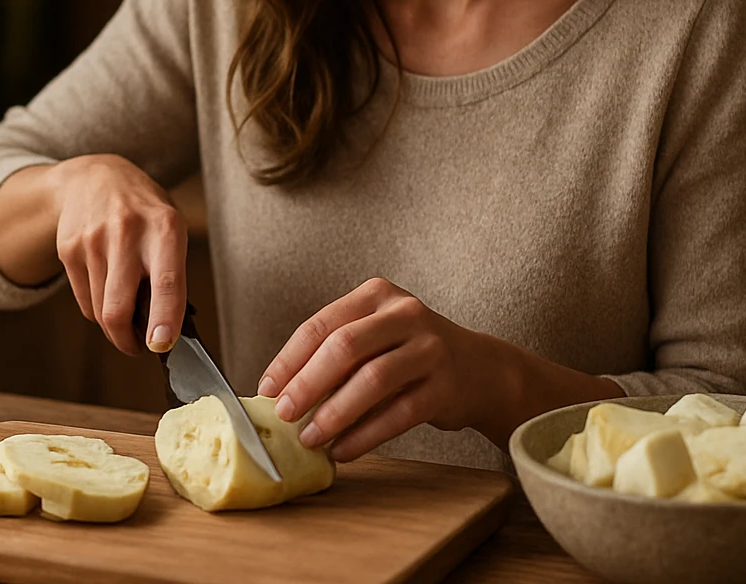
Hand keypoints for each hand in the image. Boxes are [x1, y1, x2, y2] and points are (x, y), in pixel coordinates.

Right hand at [47, 154, 186, 356]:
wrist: (95, 176)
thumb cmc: (144, 210)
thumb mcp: (170, 227)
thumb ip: (171, 272)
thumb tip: (164, 331)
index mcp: (164, 228)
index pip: (166, 282)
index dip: (164, 318)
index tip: (161, 344)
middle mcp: (127, 232)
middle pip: (118, 308)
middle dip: (127, 341)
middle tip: (138, 347)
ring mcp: (93, 240)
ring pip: (99, 311)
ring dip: (113, 326)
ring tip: (125, 314)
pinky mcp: (68, 249)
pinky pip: (83, 300)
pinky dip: (96, 308)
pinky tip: (106, 290)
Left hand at [257, 277, 503, 461]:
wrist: (478, 369)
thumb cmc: (408, 353)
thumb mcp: (374, 336)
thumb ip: (335, 354)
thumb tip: (280, 391)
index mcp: (376, 295)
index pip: (321, 324)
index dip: (290, 359)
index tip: (267, 389)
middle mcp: (405, 314)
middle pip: (345, 347)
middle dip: (308, 384)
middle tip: (284, 414)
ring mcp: (429, 348)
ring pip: (373, 380)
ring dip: (335, 414)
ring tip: (310, 438)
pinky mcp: (445, 386)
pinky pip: (399, 414)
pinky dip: (365, 435)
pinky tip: (343, 450)